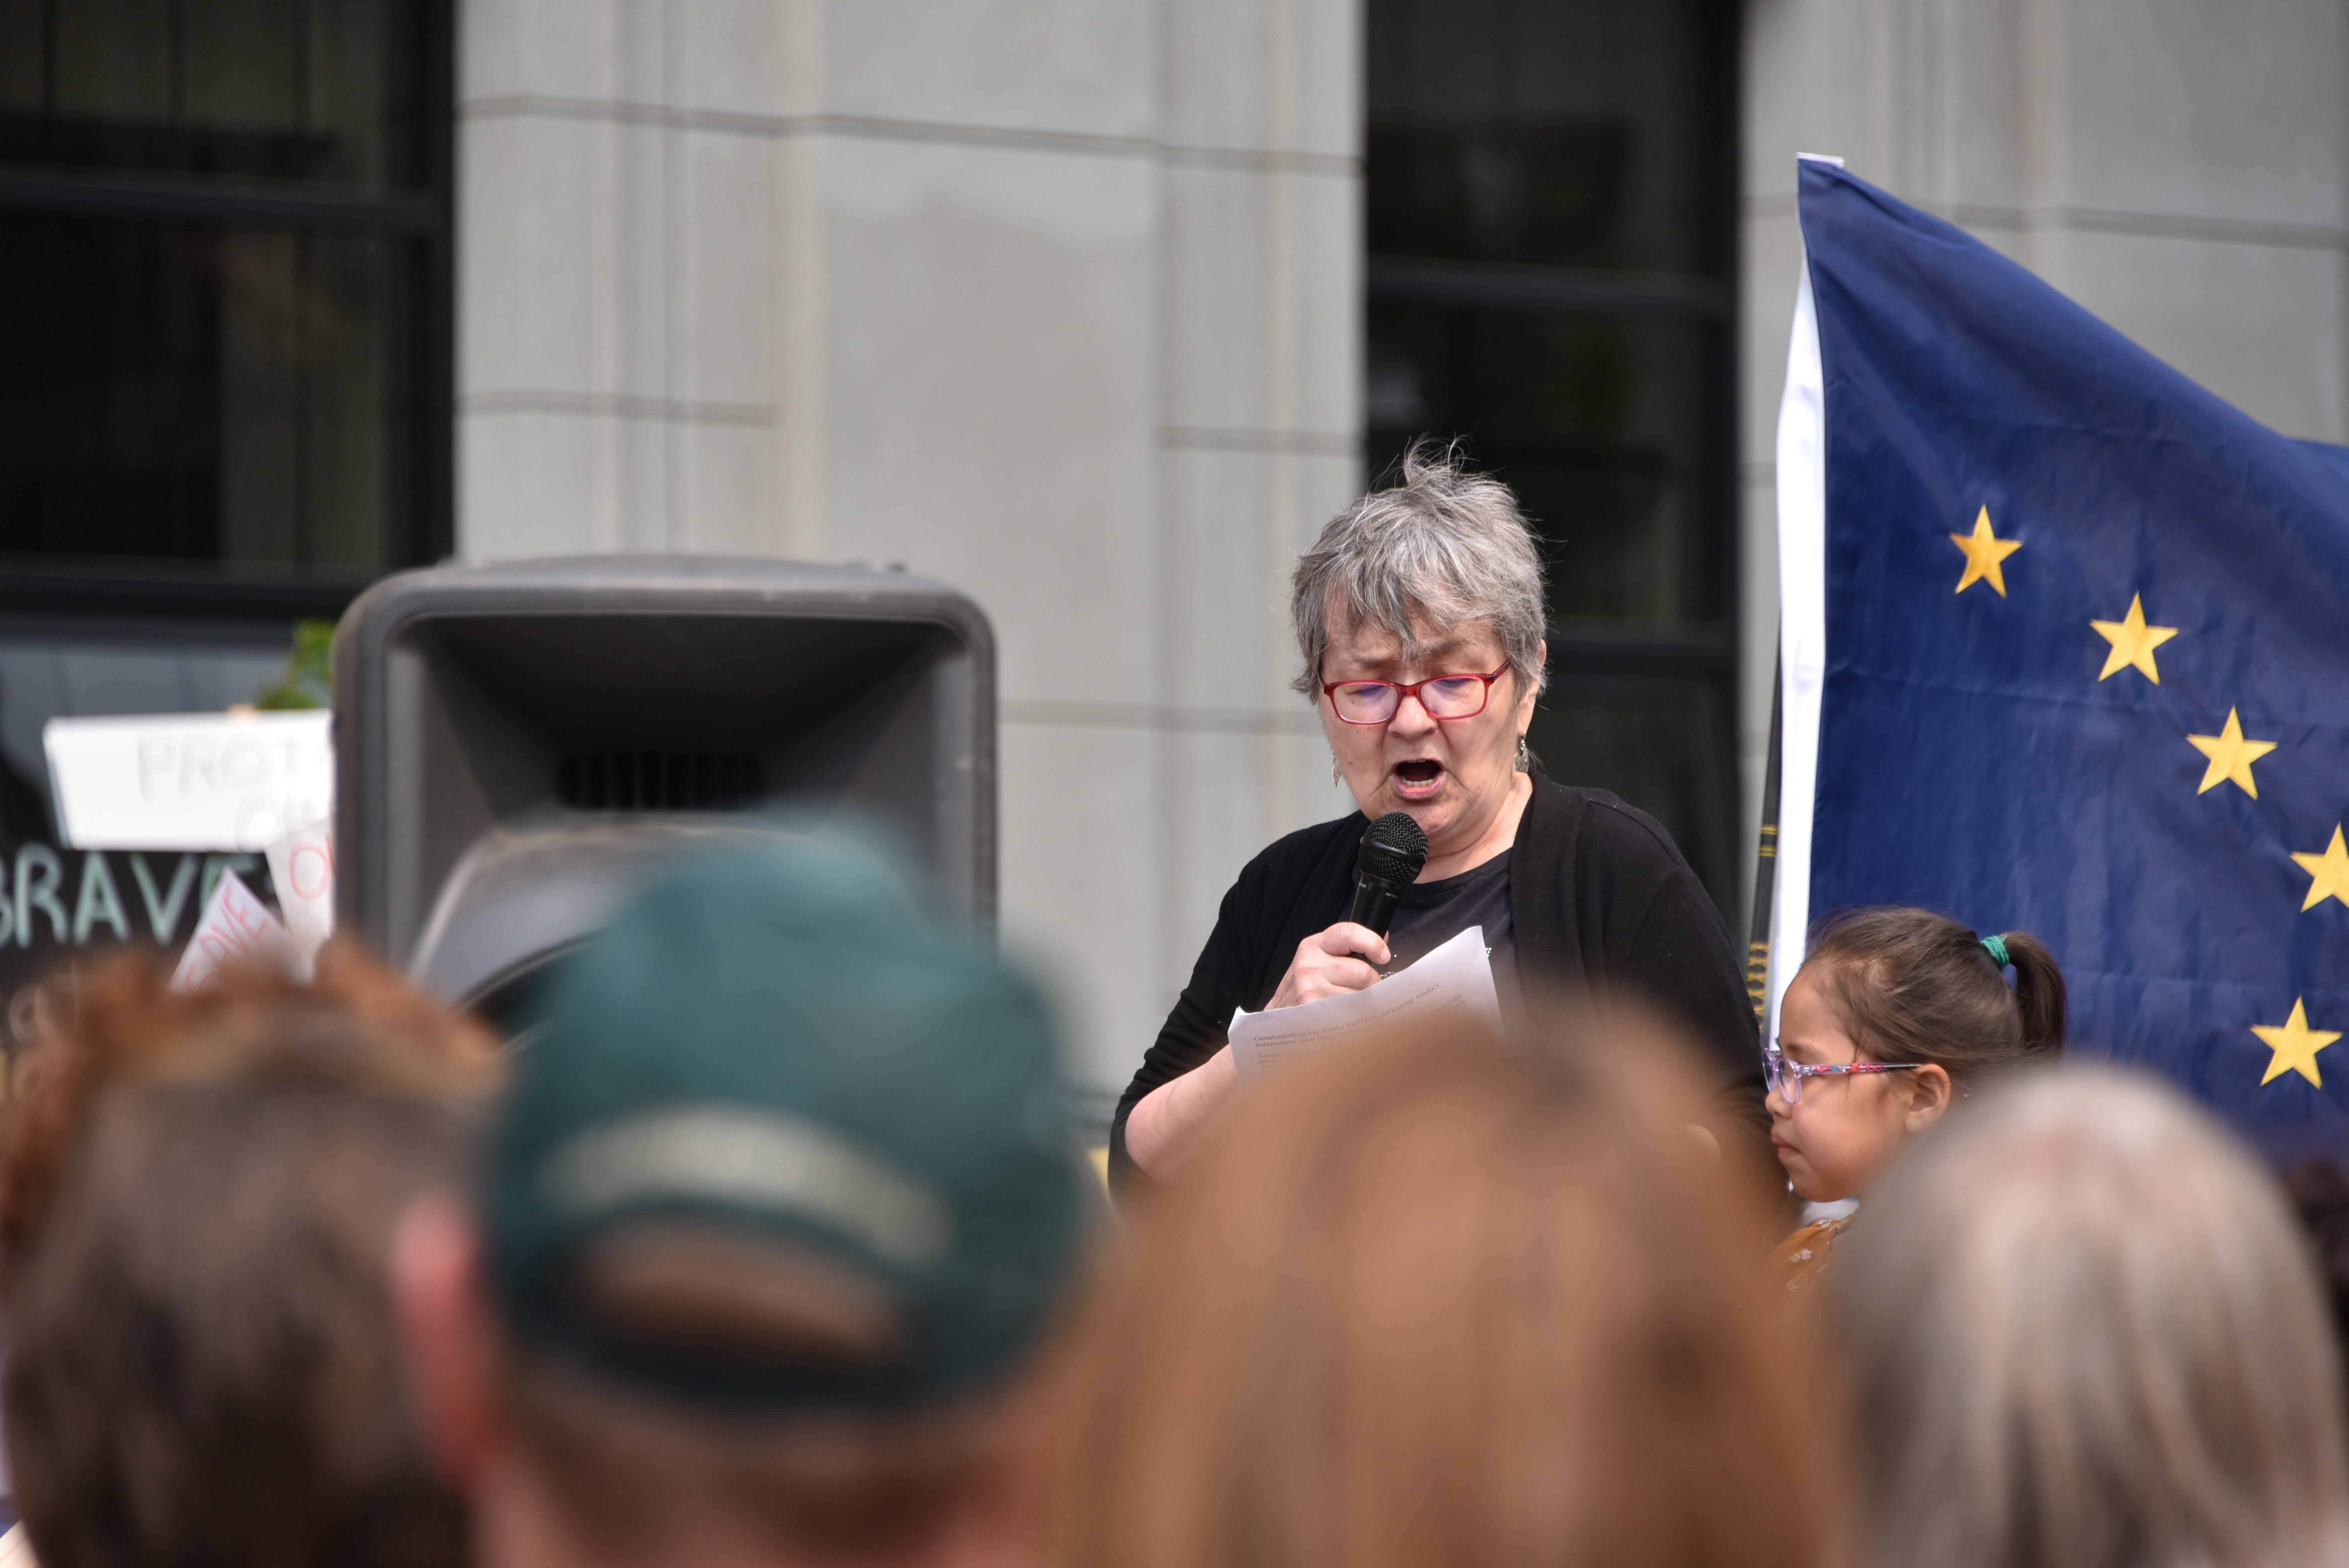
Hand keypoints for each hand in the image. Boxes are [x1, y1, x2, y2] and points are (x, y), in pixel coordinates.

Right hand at [1267, 922, 1391, 1009]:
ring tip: (1350, 1003)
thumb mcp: (1318, 960)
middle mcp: (1309, 965)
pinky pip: (1351, 1013)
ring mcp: (1310, 989)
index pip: (1348, 933)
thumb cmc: (1302, 988)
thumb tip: (1381, 939)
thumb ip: (1347, 949)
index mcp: (1313, 946)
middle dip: (1371, 983)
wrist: (1277, 1018)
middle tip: (1364, 989)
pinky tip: (1344, 1015)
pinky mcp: (1314, 1011)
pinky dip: (1355, 1016)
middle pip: (1362, 971)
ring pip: (1360, 995)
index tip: (1382, 955)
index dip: (1372, 943)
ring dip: (1364, 1002)